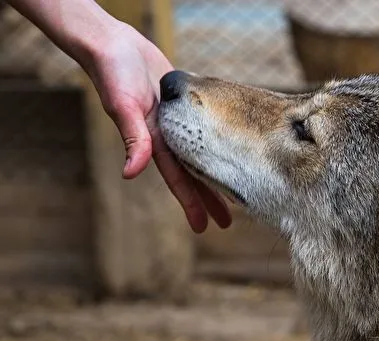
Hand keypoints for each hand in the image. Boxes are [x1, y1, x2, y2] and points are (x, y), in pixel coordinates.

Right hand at [84, 23, 231, 232]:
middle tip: (228, 222)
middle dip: (209, 199)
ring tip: (236, 189)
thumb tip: (130, 173)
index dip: (191, 204)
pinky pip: (206, 126)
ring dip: (217, 172)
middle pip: (195, 175)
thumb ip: (132, 137)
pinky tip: (230, 145)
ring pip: (204, 153)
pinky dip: (217, 139)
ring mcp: (179, 121)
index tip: (203, 227)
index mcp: (156, 143)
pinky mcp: (186, 103)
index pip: (179, 181)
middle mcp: (169, 137)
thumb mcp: (124, 106)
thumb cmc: (114, 74)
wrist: (114, 45)